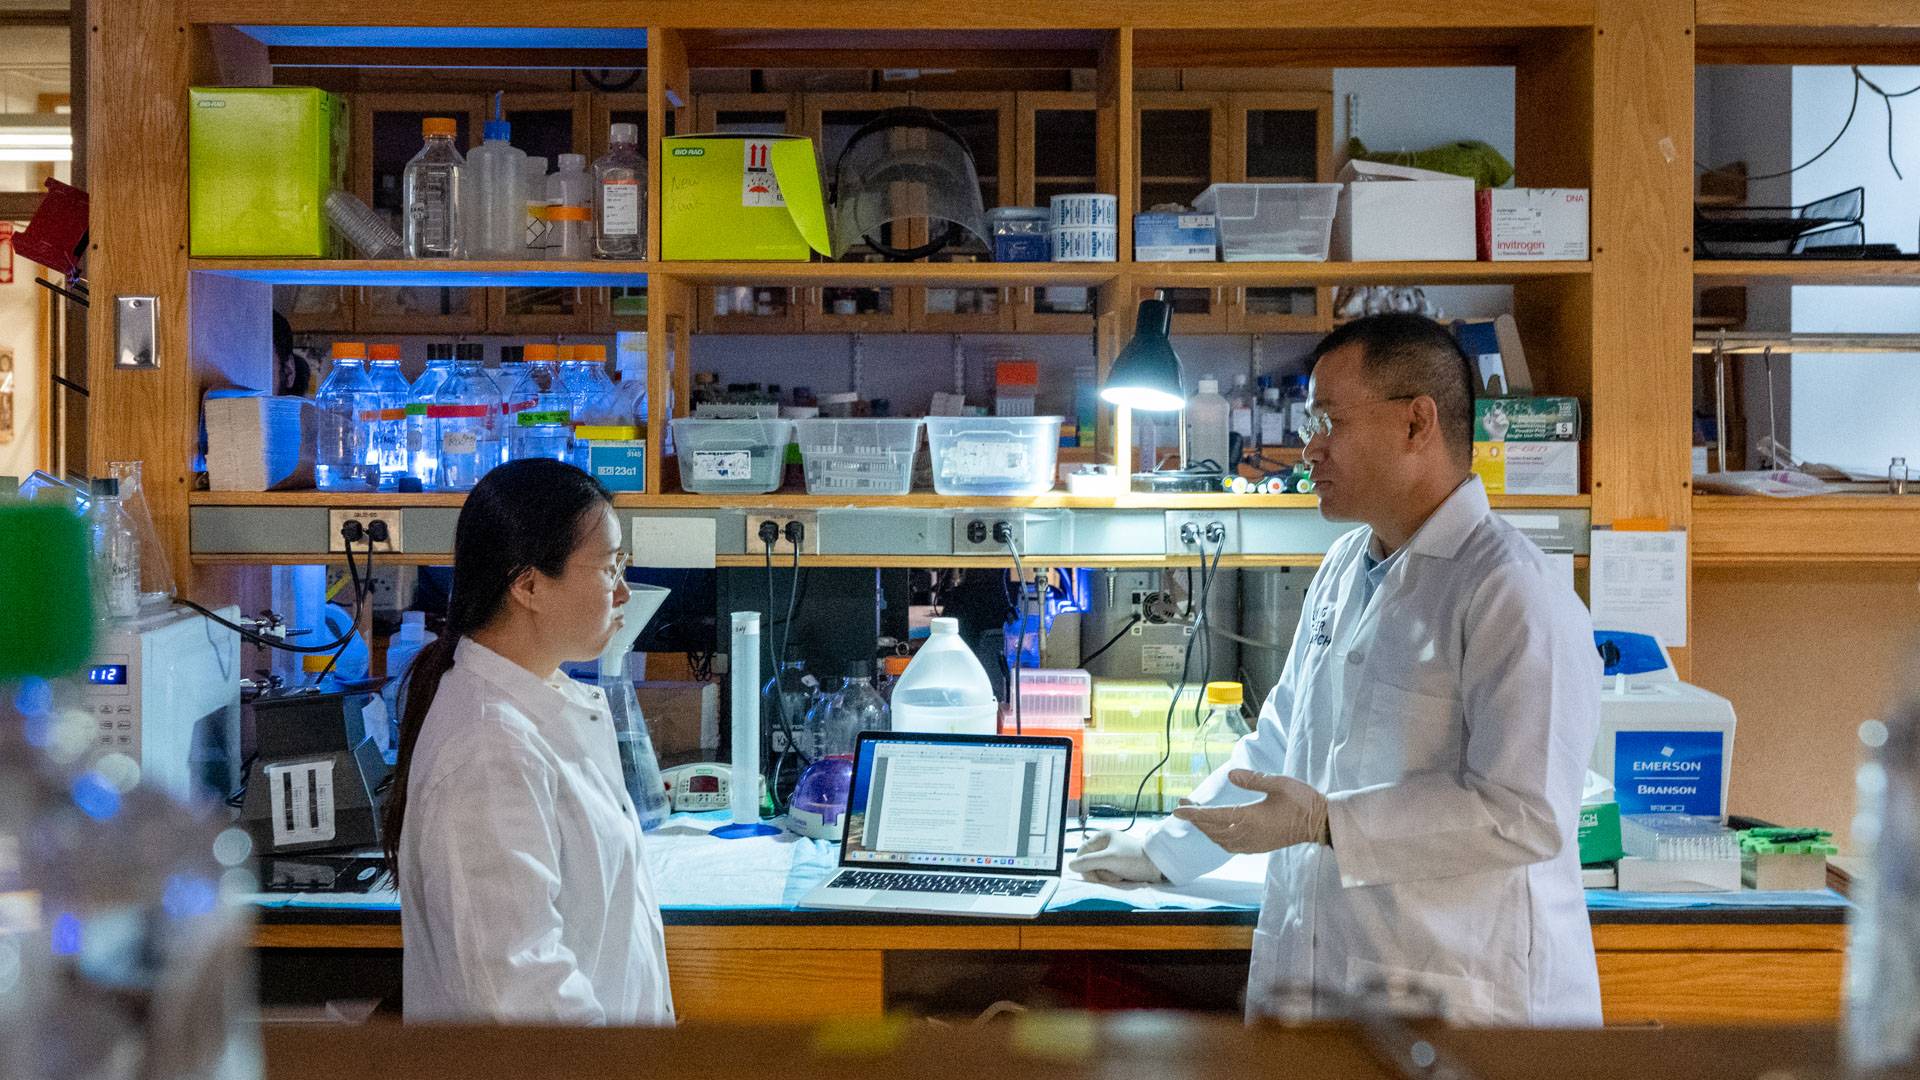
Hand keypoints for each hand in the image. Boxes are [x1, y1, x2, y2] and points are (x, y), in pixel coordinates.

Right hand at [1067, 830, 1165, 883]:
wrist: (1157, 867)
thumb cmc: (1134, 859)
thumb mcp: (1109, 860)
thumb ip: (1088, 862)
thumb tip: (1071, 866)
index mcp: (1102, 836)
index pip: (1082, 852)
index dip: (1083, 865)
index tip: (1092, 876)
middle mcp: (1105, 844)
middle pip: (1088, 862)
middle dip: (1098, 872)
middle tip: (1111, 875)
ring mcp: (1111, 854)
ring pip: (1097, 869)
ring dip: (1106, 876)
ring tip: (1119, 875)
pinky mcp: (1116, 864)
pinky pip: (1106, 873)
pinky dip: (1112, 877)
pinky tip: (1121, 877)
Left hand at [1170, 770, 1328, 854]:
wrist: (1320, 823)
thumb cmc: (1302, 800)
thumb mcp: (1280, 783)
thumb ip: (1254, 779)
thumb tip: (1230, 774)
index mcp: (1250, 817)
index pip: (1214, 816)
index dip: (1194, 813)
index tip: (1177, 809)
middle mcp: (1248, 833)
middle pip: (1213, 829)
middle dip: (1196, 819)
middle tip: (1184, 804)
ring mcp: (1253, 843)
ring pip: (1220, 840)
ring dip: (1206, 829)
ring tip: (1197, 816)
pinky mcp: (1259, 846)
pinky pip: (1231, 846)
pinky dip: (1218, 838)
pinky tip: (1217, 830)